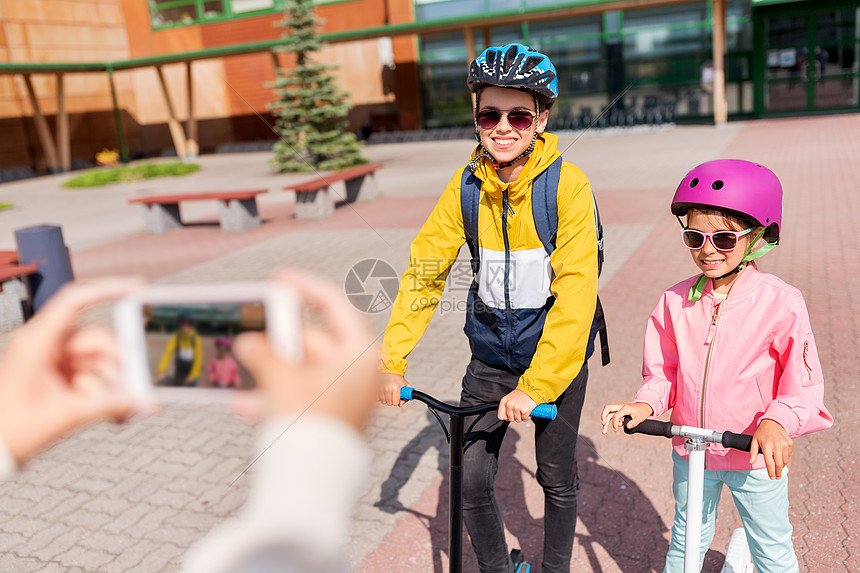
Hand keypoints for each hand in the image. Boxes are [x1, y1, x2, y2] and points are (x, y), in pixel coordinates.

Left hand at [0, 278, 140, 464]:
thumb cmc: (11, 429)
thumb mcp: (65, 415)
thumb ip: (109, 405)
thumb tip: (145, 402)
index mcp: (37, 342)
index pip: (75, 300)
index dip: (107, 288)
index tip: (137, 288)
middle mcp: (48, 347)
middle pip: (98, 341)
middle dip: (118, 366)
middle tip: (134, 389)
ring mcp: (55, 363)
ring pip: (100, 363)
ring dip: (113, 387)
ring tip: (119, 413)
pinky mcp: (62, 378)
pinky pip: (94, 378)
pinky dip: (106, 395)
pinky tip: (116, 414)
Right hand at [233, 270, 381, 432]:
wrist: (314, 482)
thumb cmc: (308, 423)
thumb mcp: (279, 377)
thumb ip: (261, 352)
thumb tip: (247, 343)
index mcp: (360, 350)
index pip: (333, 304)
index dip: (303, 287)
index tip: (278, 278)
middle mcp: (359, 370)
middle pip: (313, 341)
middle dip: (277, 341)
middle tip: (250, 333)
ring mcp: (348, 395)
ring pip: (304, 370)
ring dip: (271, 370)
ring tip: (241, 366)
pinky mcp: (334, 417)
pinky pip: (302, 396)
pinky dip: (275, 396)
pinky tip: (242, 403)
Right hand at [379, 373, 406, 406]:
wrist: (391, 371)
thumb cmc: (399, 379)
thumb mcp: (406, 386)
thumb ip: (407, 396)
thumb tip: (400, 405)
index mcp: (396, 388)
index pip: (395, 403)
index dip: (397, 402)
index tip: (397, 399)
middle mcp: (388, 388)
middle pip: (389, 403)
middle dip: (392, 401)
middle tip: (393, 396)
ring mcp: (381, 388)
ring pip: (383, 401)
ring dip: (386, 400)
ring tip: (388, 395)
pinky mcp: (377, 388)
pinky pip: (377, 398)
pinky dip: (380, 397)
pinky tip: (383, 394)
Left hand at [498, 389, 537, 422]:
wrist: (531, 390)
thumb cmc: (521, 394)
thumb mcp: (510, 399)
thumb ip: (506, 408)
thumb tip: (506, 419)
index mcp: (504, 401)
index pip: (500, 416)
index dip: (506, 417)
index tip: (510, 415)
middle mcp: (509, 404)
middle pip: (510, 419)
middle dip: (515, 417)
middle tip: (519, 411)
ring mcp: (516, 408)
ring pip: (517, 420)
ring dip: (522, 417)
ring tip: (523, 410)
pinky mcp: (524, 411)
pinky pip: (524, 419)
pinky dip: (527, 417)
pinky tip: (528, 411)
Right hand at [601, 402, 653, 434]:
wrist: (644, 407)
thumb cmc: (642, 412)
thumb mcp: (640, 418)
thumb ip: (634, 422)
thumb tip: (628, 427)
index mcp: (625, 408)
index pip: (616, 415)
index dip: (614, 423)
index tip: (615, 430)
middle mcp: (620, 407)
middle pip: (607, 408)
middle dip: (603, 416)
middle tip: (603, 424)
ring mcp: (619, 409)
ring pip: (608, 413)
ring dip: (605, 421)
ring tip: (604, 432)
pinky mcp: (619, 412)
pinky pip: (612, 416)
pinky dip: (611, 422)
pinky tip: (616, 427)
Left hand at [750, 419, 792, 478]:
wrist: (773, 422)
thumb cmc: (762, 433)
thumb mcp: (754, 441)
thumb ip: (753, 452)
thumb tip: (750, 462)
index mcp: (767, 446)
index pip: (769, 463)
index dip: (771, 472)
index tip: (771, 478)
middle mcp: (777, 446)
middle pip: (779, 464)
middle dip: (778, 473)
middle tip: (777, 478)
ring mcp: (785, 445)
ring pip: (785, 461)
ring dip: (781, 466)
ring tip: (778, 467)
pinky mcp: (790, 444)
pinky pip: (788, 455)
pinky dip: (785, 458)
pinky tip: (780, 456)